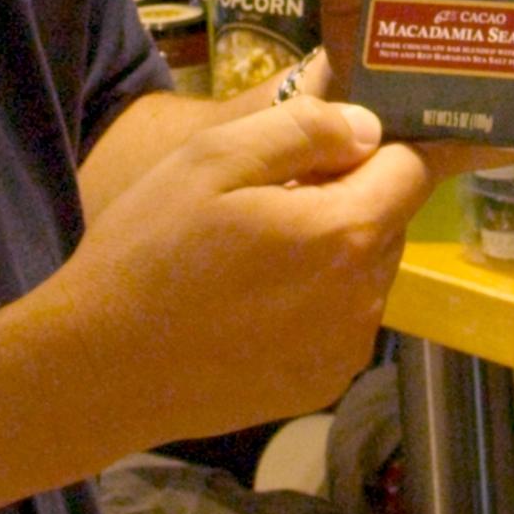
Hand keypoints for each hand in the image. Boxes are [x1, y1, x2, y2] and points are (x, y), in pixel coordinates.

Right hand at [31, 97, 431, 447]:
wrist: (100, 370)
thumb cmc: (150, 252)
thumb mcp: (212, 159)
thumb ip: (304, 129)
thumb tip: (369, 127)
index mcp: (345, 234)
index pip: (413, 168)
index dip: (378, 144)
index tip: (334, 142)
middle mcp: (364, 300)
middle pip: (389, 220)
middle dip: (349, 198)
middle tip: (270, 196)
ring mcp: (344, 352)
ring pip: (367, 272)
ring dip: (332, 251)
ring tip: (254, 253)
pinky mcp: (320, 386)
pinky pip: (343, 322)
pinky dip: (316, 301)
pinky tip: (253, 302)